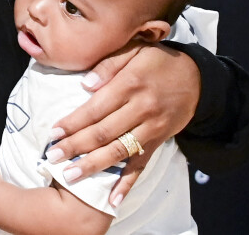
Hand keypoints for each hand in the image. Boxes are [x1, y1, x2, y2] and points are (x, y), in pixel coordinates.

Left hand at [47, 41, 199, 205]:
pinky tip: (112, 200)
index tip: (53, 132)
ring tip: (70, 176)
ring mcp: (151, 128)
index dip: (73, 122)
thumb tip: (85, 85)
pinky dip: (127, 184)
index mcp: (130, 84)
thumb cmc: (157, 60)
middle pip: (104, 132)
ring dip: (93, 166)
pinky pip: (141, 165)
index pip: (96, 108)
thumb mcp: (134, 49)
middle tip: (52, 157)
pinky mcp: (159, 141)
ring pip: (119, 151)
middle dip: (75, 147)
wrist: (196, 78)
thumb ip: (108, 64)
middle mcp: (141, 109)